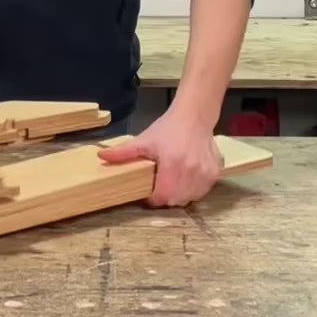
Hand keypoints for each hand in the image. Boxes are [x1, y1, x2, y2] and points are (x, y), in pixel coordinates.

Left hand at [97, 108, 223, 206]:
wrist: (194, 117)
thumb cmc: (168, 129)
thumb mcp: (144, 139)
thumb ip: (123, 151)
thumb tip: (101, 156)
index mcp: (172, 164)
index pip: (162, 197)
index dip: (153, 198)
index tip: (148, 192)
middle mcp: (191, 171)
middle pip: (175, 200)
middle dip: (165, 197)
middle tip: (159, 185)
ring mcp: (205, 174)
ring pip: (189, 198)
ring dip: (179, 195)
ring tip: (172, 181)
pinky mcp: (214, 174)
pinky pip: (201, 192)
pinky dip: (193, 190)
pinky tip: (186, 178)